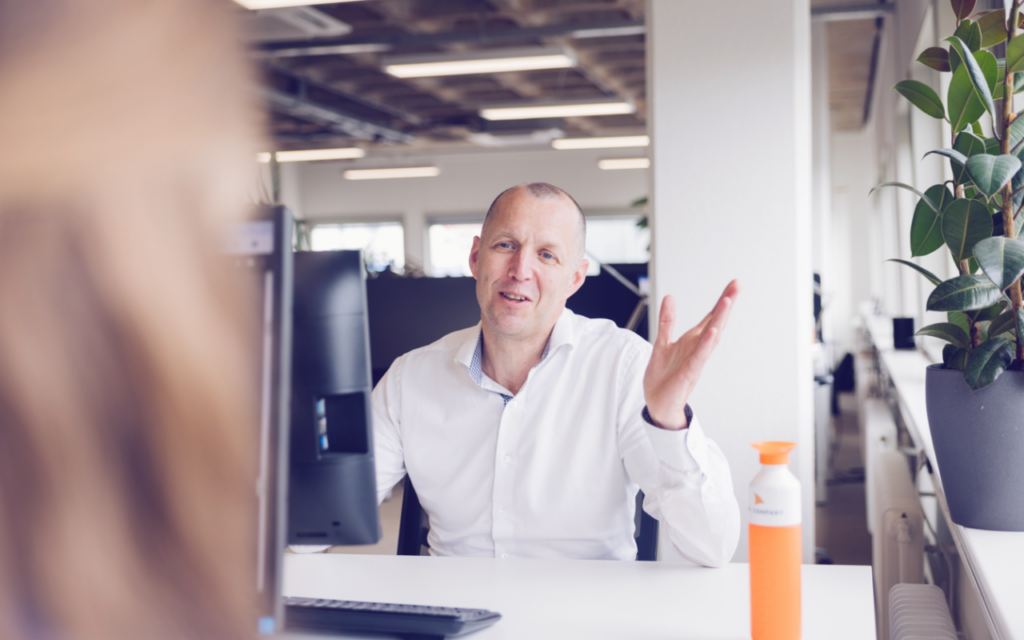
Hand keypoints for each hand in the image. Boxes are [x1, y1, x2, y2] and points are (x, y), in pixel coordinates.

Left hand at [643, 280, 739, 429]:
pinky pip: (700, 356)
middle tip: (737, 285)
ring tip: (727, 300)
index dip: (721, 300)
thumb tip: (670, 297)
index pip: (710, 317)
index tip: (734, 283)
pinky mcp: (689, 373)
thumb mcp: (662, 343)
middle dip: (726, 304)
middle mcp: (698, 349)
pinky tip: (713, 331)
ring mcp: (696, 360)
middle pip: (715, 322)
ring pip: (711, 337)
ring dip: (719, 319)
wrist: (657, 405)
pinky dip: (706, 344)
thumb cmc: (663, 377)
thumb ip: (667, 322)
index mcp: (692, 341)